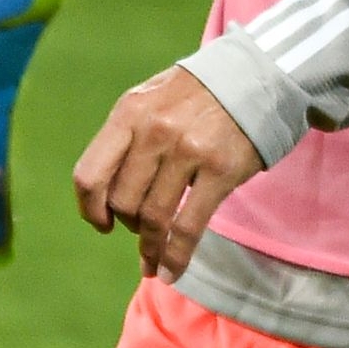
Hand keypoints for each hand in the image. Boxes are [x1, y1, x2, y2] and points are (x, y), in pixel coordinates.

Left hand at [71, 66, 264, 279]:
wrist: (258, 76)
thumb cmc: (199, 94)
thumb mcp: (152, 100)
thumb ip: (127, 137)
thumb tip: (105, 194)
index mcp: (129, 113)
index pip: (90, 174)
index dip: (90, 209)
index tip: (101, 225)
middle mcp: (154, 131)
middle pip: (123, 201)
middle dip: (128, 226)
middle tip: (140, 233)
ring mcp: (188, 151)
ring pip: (153, 218)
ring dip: (149, 249)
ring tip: (152, 263)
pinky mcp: (220, 171)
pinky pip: (188, 228)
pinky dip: (175, 257)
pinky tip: (171, 271)